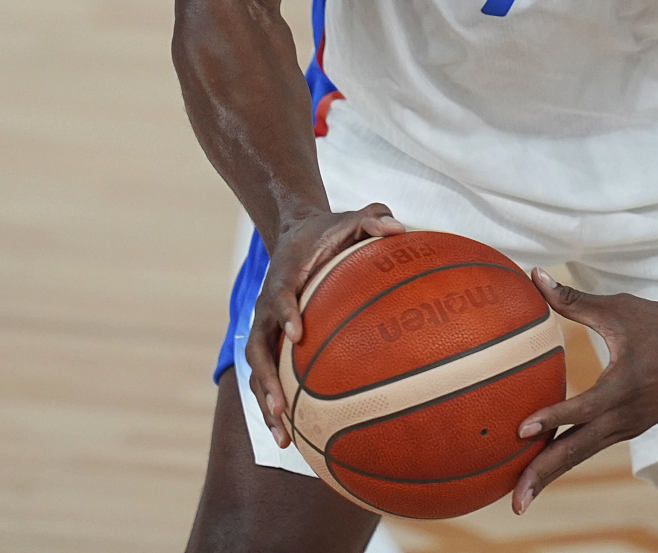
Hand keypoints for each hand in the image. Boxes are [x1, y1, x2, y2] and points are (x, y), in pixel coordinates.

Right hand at [244, 204, 405, 448]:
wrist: (295, 234)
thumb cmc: (329, 230)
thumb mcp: (350, 218)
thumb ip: (372, 217)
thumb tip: (400, 227)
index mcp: (284, 277)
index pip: (280, 296)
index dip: (285, 313)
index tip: (297, 334)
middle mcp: (267, 308)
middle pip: (257, 348)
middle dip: (265, 379)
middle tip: (281, 406)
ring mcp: (266, 329)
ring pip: (257, 372)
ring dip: (267, 404)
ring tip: (284, 439)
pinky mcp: (272, 343)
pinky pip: (271, 376)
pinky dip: (279, 405)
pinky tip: (299, 438)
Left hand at [509, 270, 657, 513]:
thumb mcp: (619, 309)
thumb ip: (573, 299)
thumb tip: (534, 274)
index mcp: (626, 386)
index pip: (583, 408)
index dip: (552, 417)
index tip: (520, 428)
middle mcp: (627, 415)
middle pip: (578, 451)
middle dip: (544, 475)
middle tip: (514, 501)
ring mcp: (630, 426)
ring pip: (583, 454)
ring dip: (552, 473)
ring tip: (520, 494)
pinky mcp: (631, 428)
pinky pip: (593, 446)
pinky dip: (568, 457)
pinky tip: (542, 465)